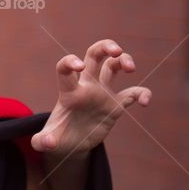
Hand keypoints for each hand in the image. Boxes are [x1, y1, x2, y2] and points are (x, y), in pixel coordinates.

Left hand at [31, 39, 151, 159]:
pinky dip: (142, 93)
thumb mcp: (46, 141)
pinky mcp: (115, 104)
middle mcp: (86, 87)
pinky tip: (145, 102)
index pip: (64, 67)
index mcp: (69, 92)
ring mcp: (101, 93)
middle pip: (94, 55)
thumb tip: (48, 143)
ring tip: (131, 68)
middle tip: (116, 50)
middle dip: (105, 46)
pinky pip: (132, 93)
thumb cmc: (57, 137)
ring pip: (113, 66)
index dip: (70, 62)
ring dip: (124, 59)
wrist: (71, 143)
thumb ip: (42, 142)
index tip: (79, 67)